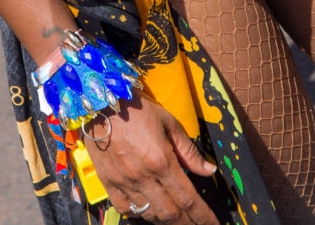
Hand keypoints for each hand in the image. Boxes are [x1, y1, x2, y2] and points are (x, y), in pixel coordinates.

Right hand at [84, 96, 218, 224]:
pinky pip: (126, 209)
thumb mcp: (168, 122)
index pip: (188, 199)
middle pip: (171, 213)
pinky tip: (148, 210)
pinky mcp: (108, 182)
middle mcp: (144, 177)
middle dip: (187, 222)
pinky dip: (139, 214)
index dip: (203, 216)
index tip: (213, 224)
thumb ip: (188, 150)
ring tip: (176, 217)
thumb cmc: (138, 108)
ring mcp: (124, 182)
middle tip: (196, 222)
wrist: (100, 102)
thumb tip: (209, 170)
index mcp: (162, 161)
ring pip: (150, 214)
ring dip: (166, 219)